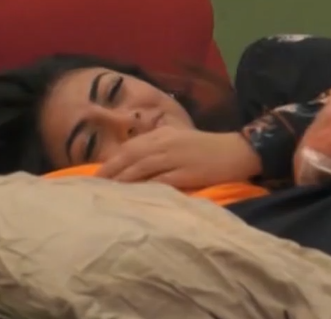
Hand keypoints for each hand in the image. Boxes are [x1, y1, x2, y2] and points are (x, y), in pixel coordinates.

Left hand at [95, 126, 261, 189]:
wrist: (236, 151)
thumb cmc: (206, 148)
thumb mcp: (178, 140)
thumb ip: (157, 148)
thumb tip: (133, 162)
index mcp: (161, 135)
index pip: (129, 147)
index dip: (112, 161)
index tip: (97, 175)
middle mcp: (164, 143)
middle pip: (130, 157)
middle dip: (110, 171)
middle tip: (94, 186)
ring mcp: (174, 158)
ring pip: (141, 168)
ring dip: (122, 181)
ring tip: (107, 194)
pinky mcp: (185, 173)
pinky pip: (160, 181)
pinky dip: (145, 188)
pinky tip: (133, 197)